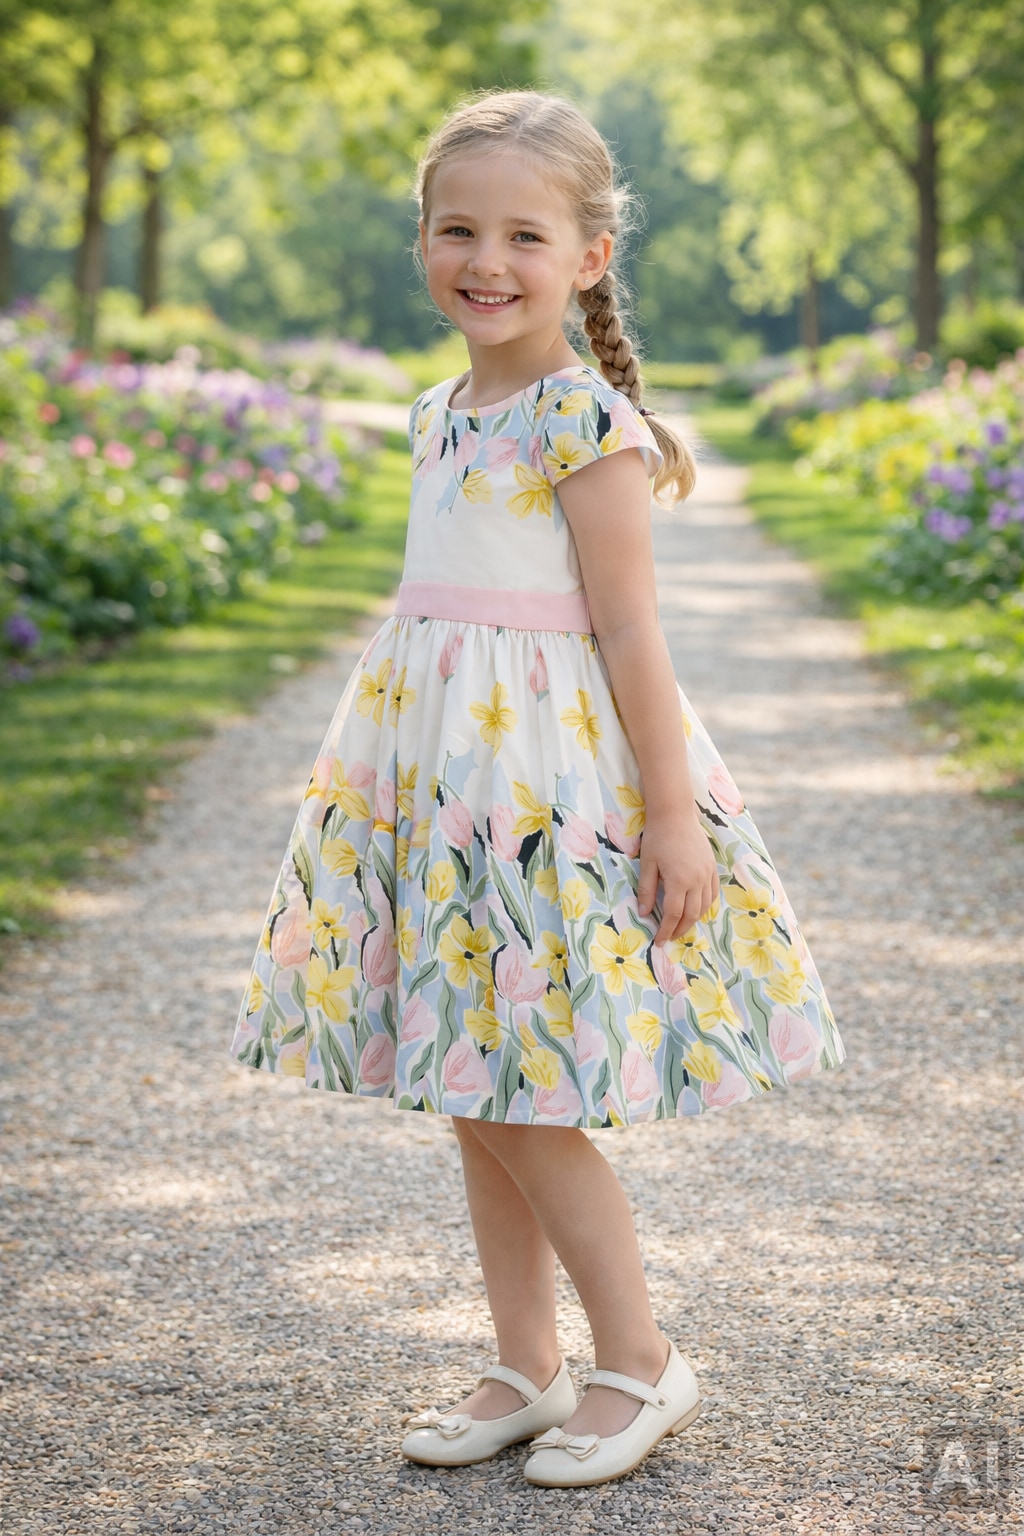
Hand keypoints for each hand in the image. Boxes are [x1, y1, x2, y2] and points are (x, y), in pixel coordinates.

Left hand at [636, 809, 719, 944]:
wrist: (676, 814)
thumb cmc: (657, 837)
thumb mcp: (647, 864)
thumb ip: (647, 890)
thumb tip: (644, 913)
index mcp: (679, 880)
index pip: (673, 914)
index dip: (666, 930)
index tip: (659, 940)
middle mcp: (697, 880)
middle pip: (691, 914)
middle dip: (680, 929)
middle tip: (669, 937)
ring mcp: (707, 874)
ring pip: (705, 906)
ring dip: (693, 920)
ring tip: (681, 926)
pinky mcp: (712, 867)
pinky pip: (712, 893)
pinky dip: (705, 905)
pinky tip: (696, 909)